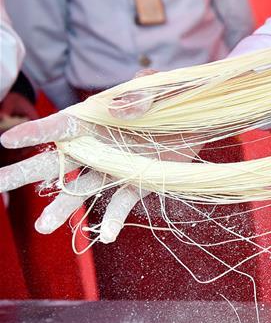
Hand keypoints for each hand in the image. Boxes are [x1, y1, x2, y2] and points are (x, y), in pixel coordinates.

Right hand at [0, 70, 191, 242]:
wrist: (201, 118)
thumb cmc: (173, 95)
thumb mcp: (161, 86)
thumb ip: (142, 93)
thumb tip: (120, 108)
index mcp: (95, 118)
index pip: (59, 125)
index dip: (35, 132)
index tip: (6, 139)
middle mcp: (98, 146)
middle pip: (55, 163)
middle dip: (23, 174)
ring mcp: (115, 167)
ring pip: (81, 189)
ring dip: (62, 207)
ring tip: (43, 227)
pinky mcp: (138, 182)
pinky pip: (122, 204)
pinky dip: (114, 220)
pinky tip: (107, 236)